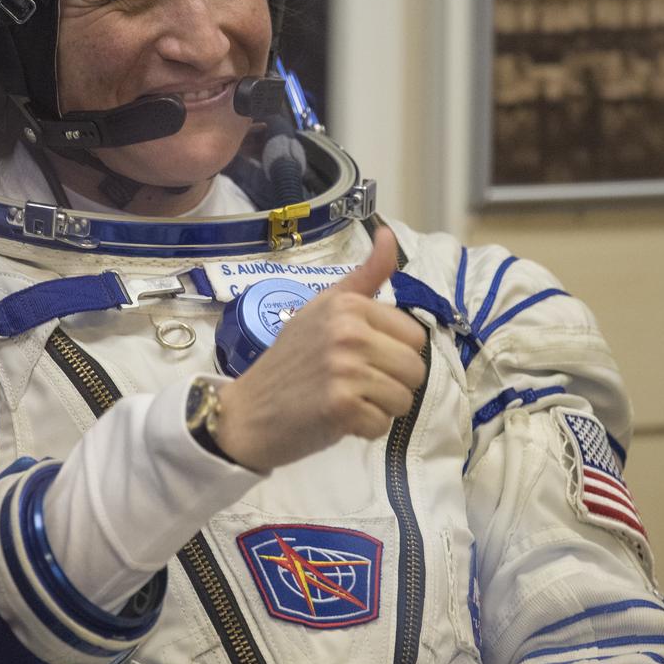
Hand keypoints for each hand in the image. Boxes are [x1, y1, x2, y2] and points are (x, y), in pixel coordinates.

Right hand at [214, 227, 427, 472]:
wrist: (248, 411)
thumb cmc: (290, 361)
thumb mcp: (322, 308)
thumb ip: (364, 276)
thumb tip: (389, 234)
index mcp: (348, 304)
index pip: (413, 335)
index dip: (392, 353)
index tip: (360, 357)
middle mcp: (348, 331)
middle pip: (415, 368)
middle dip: (391, 383)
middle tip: (353, 384)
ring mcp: (345, 369)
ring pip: (404, 398)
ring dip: (380, 408)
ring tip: (346, 400)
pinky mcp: (342, 406)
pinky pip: (383, 424)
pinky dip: (364, 430)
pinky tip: (337, 418)